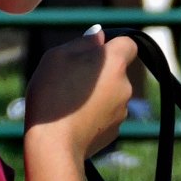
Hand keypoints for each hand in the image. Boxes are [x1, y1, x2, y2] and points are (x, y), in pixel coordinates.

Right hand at [25, 28, 138, 160]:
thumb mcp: (58, 57)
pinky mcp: (115, 131)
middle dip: (99, 72)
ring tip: (69, 102)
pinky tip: (74, 119)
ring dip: (96, 93)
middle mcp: (125, 87)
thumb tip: (99, 36)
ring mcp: (123, 111)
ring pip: (111, 93)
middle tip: (70, 79)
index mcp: (114, 63)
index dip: (113, 45)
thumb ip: (83, 43)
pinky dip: (94, 113)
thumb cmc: (52, 95)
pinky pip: (106, 114)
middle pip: (117, 70)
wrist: (54, 144)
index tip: (93, 52)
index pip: (129, 43)